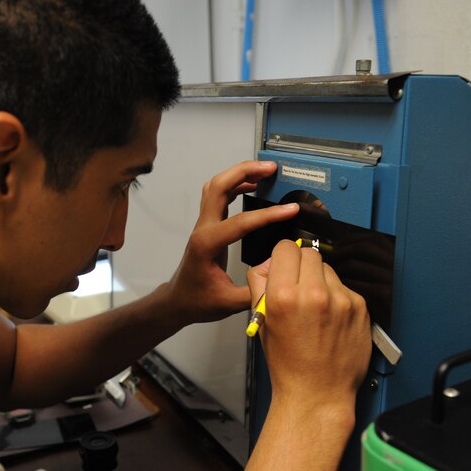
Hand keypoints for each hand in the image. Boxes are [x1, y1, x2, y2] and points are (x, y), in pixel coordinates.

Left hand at [162, 161, 298, 324]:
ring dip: (238, 173)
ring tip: (264, 170)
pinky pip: (218, 195)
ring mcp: (203, 224)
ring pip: (216, 186)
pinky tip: (252, 185)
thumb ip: (256, 290)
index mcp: (207, 245)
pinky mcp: (208, 225)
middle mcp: (203, 229)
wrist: (178, 301)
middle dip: (243, 172)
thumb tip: (281, 275)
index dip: (268, 214)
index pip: (240, 222)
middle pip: (217, 187)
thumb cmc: (200, 302)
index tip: (291, 209)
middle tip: (271, 168)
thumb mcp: (230, 303)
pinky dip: (235, 185)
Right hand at [249, 239, 370, 414]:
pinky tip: (329, 318)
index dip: (281, 257)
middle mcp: (314, 294)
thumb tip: (269, 263)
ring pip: (327, 269)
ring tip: (314, 307)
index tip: (283, 266)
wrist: (317, 393)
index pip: (285, 248)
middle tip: (298, 287)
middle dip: (301, 266)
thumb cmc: (288, 364)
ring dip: (319, 280)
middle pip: (308, 253)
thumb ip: (259, 284)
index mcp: (283, 295)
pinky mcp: (359, 307)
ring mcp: (340, 300)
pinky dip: (336, 296)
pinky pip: (344, 287)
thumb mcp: (261, 321)